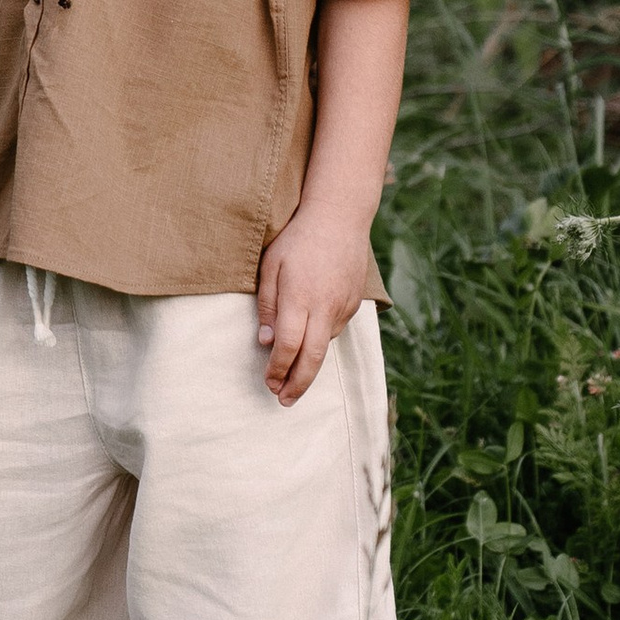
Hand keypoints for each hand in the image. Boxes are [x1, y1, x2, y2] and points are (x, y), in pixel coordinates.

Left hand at [253, 209, 376, 405]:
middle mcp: (324, 307)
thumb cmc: (297, 239)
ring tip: (292, 378)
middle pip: (313, 358)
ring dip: (309, 366)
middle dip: (297, 385)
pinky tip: (309, 343)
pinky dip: (321, 342)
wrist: (339, 218)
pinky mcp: (354, 304)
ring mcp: (343, 307)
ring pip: (325, 346)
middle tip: (284, 401)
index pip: (288, 346)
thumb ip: (267, 305)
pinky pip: (335, 330)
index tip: (268, 383)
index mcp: (299, 298)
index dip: (277, 370)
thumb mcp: (270, 266)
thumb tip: (264, 342)